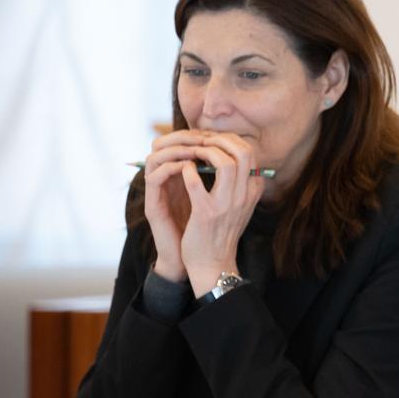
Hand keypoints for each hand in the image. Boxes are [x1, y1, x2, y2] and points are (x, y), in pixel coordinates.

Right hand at [140, 129, 210, 281]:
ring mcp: (156, 193)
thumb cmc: (211, 231)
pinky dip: (172, 168)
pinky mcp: (152, 206)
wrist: (199, 263)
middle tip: (206, 136)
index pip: (179, 143)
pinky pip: (155, 177)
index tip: (218, 134)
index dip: (196, 134)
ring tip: (198, 148)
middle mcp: (164, 181)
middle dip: (186, 136)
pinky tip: (189, 168)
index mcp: (179, 178)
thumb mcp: (221, 200)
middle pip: (162, 142)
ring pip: (155, 155)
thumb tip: (246, 159)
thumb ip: (225, 180)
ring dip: (178, 148)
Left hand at [178, 131, 265, 295]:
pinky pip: (195, 181)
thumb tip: (229, 157)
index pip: (251, 154)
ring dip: (206, 151)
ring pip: (225, 162)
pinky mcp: (205, 212)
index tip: (215, 141)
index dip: (231, 141)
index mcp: (253, 192)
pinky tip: (183, 170)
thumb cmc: (222, 232)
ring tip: (193, 152)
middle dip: (222, 139)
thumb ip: (240, 183)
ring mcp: (226, 204)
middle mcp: (244, 196)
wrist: (213, 263)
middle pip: (244, 152)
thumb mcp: (240, 206)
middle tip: (204, 140)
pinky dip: (187, 170)